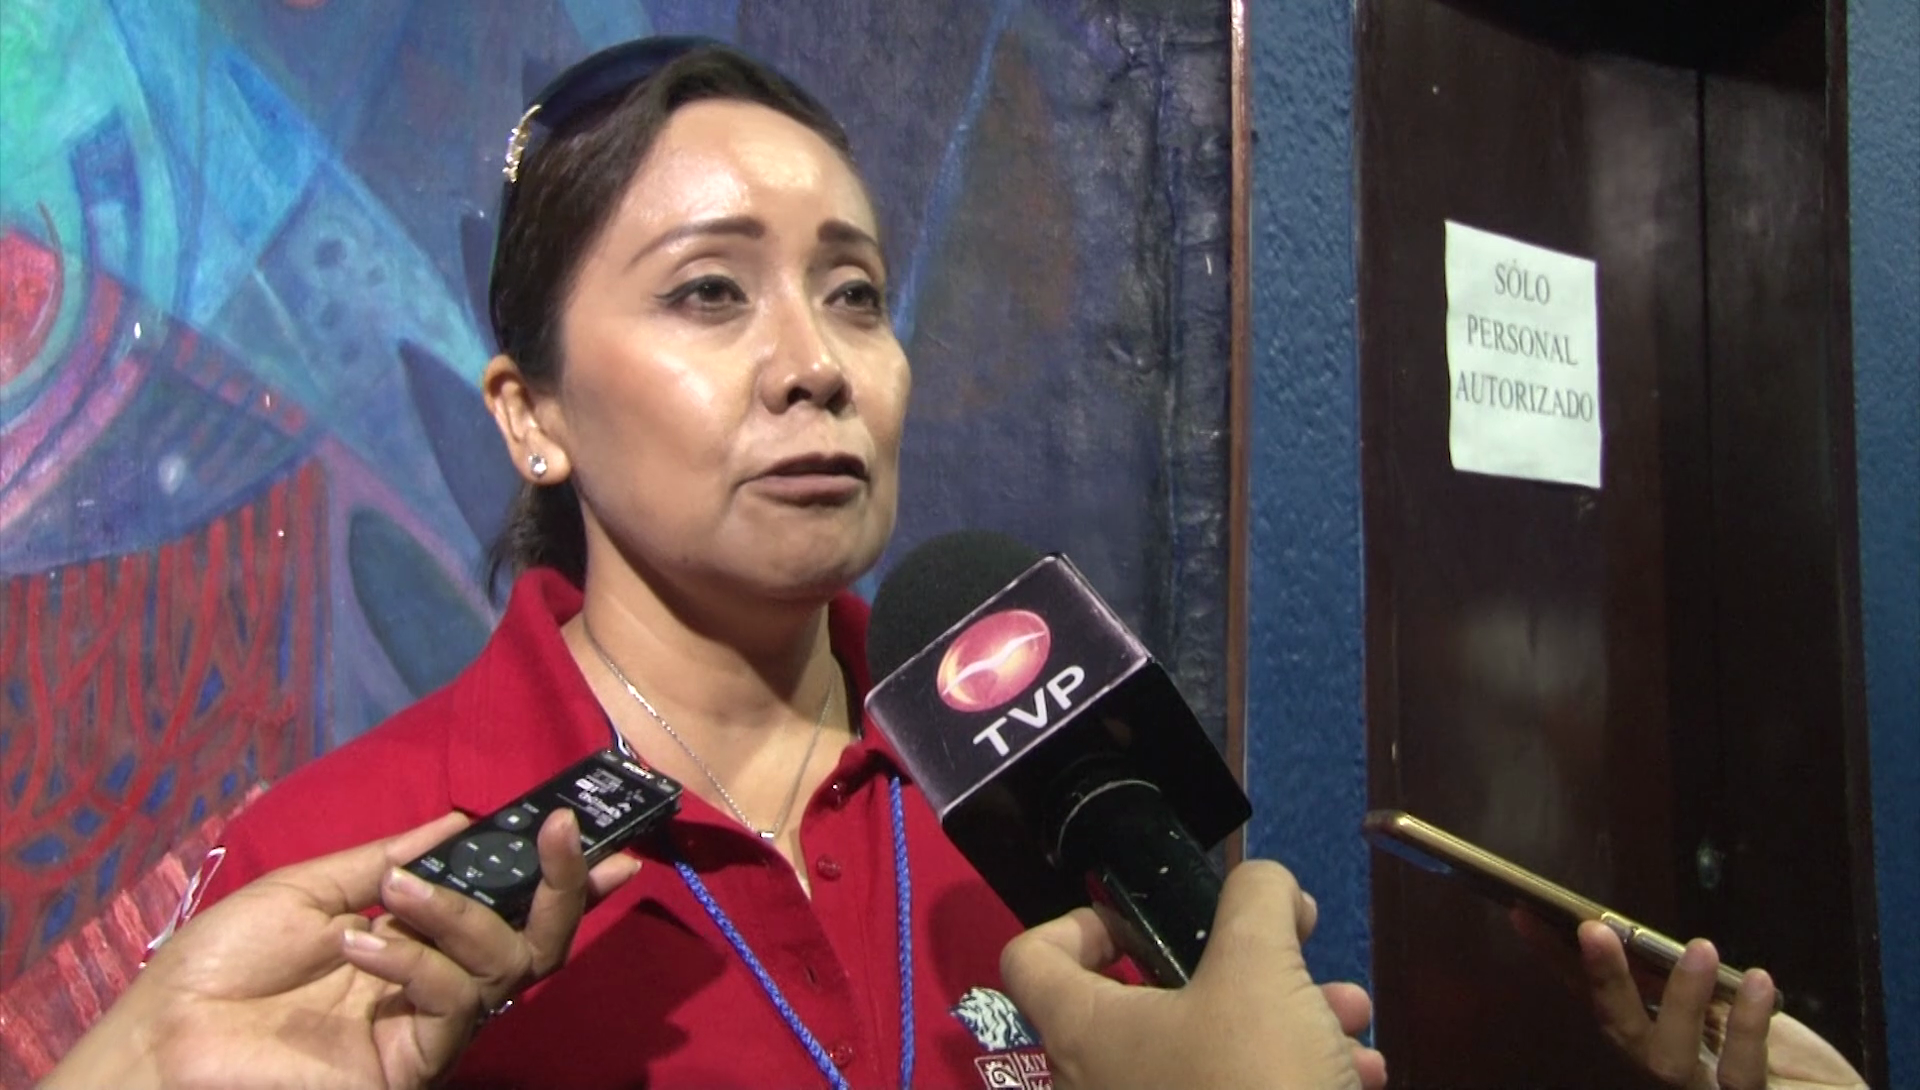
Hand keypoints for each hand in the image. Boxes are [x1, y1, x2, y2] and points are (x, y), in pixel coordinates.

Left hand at [43, 811, 639, 1089]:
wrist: (165, 1039)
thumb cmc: (224, 964)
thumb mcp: (308, 888)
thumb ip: (386, 856)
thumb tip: (461, 820)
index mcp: (416, 939)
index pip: (507, 906)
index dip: (562, 877)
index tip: (606, 832)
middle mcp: (436, 982)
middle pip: (535, 942)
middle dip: (560, 887)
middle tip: (561, 838)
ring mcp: (426, 1027)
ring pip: (503, 968)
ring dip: (459, 916)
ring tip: (394, 892)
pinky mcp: (411, 1064)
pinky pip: (451, 1006)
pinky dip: (415, 962)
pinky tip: (361, 940)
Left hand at [1000, 859, 1386, 1089]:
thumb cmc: (1253, 1081)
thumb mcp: (1260, 967)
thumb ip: (1254, 899)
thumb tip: (1264, 884)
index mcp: (1086, 1031)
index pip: (1032, 959)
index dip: (1081, 921)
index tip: (1146, 917)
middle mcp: (1100, 1083)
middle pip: (1150, 999)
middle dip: (1239, 967)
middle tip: (1293, 954)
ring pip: (1211, 1047)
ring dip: (1285, 1019)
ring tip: (1348, 1016)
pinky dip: (1292, 1073)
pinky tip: (1360, 1072)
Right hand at [1572, 920, 1865, 1089]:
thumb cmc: (1792, 1063)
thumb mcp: (1738, 1012)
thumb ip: (1694, 988)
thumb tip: (1640, 937)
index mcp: (1660, 1043)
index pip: (1595, 999)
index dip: (1558, 961)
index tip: (1524, 914)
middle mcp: (1671, 1074)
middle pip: (1621, 1032)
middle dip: (1602, 981)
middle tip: (1592, 929)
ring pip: (1668, 1059)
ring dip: (1679, 1000)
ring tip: (1701, 948)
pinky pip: (1742, 1073)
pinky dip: (1750, 1025)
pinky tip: (1762, 983)